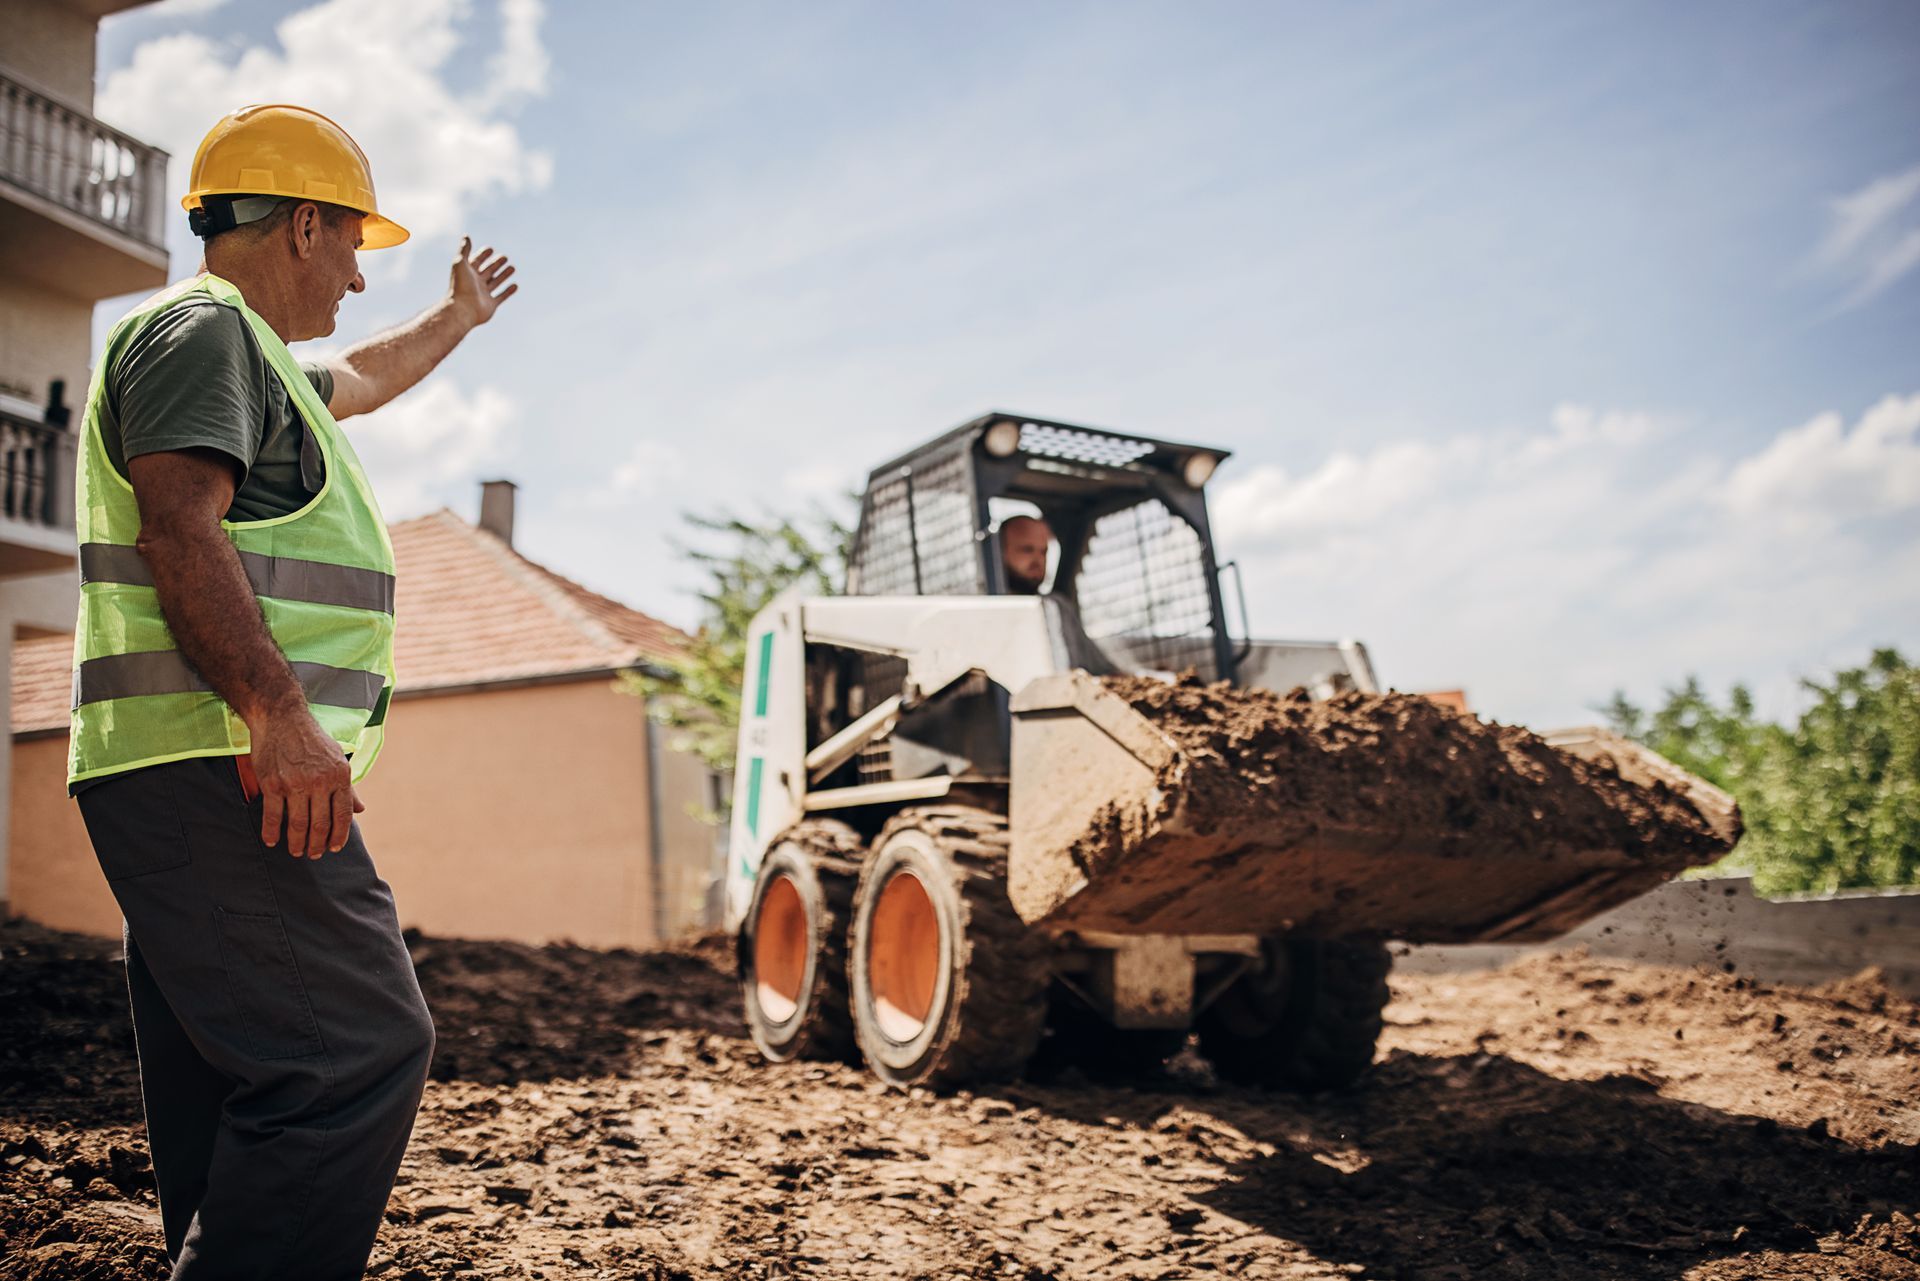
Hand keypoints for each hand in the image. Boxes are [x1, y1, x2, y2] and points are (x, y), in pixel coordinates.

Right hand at [248, 706, 365, 858]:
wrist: (282, 718)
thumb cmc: (312, 740)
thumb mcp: (337, 759)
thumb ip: (348, 787)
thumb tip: (360, 810)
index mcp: (339, 776)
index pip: (342, 815)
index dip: (339, 835)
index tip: (334, 848)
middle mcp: (319, 782)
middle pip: (320, 824)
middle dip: (317, 844)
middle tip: (314, 854)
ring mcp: (294, 784)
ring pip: (297, 824)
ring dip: (296, 842)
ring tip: (296, 851)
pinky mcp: (272, 783)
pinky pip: (272, 815)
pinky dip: (271, 832)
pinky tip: (272, 841)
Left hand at [448, 237, 517, 326]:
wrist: (463, 309)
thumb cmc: (460, 285)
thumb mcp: (461, 263)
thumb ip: (464, 249)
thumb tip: (466, 236)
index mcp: (468, 274)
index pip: (476, 262)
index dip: (483, 255)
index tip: (490, 249)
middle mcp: (475, 283)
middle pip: (487, 271)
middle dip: (496, 264)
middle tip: (504, 257)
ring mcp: (483, 294)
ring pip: (495, 282)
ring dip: (504, 275)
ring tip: (512, 267)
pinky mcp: (491, 305)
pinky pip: (501, 297)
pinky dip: (508, 291)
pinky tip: (515, 285)